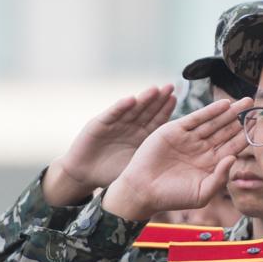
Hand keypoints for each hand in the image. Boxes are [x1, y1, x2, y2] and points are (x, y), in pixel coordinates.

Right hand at [43, 85, 175, 205]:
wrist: (85, 174)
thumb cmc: (111, 173)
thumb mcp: (136, 167)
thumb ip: (153, 159)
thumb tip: (178, 160)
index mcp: (141, 136)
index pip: (157, 120)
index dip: (165, 110)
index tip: (175, 99)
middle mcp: (130, 126)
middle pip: (147, 110)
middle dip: (158, 99)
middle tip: (170, 87)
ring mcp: (115, 123)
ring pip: (132, 109)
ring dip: (143, 99)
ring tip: (154, 89)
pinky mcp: (99, 124)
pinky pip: (112, 114)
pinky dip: (120, 107)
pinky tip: (131, 100)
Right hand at [103, 96, 252, 221]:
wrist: (143, 191)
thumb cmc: (172, 197)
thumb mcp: (202, 194)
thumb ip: (220, 178)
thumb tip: (234, 158)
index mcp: (210, 164)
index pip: (232, 147)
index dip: (245, 137)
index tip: (259, 128)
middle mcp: (201, 149)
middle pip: (225, 131)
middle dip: (240, 120)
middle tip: (256, 108)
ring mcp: (189, 138)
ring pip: (213, 122)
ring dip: (229, 112)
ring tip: (245, 102)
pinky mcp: (175, 130)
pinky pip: (196, 118)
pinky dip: (210, 111)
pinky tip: (224, 105)